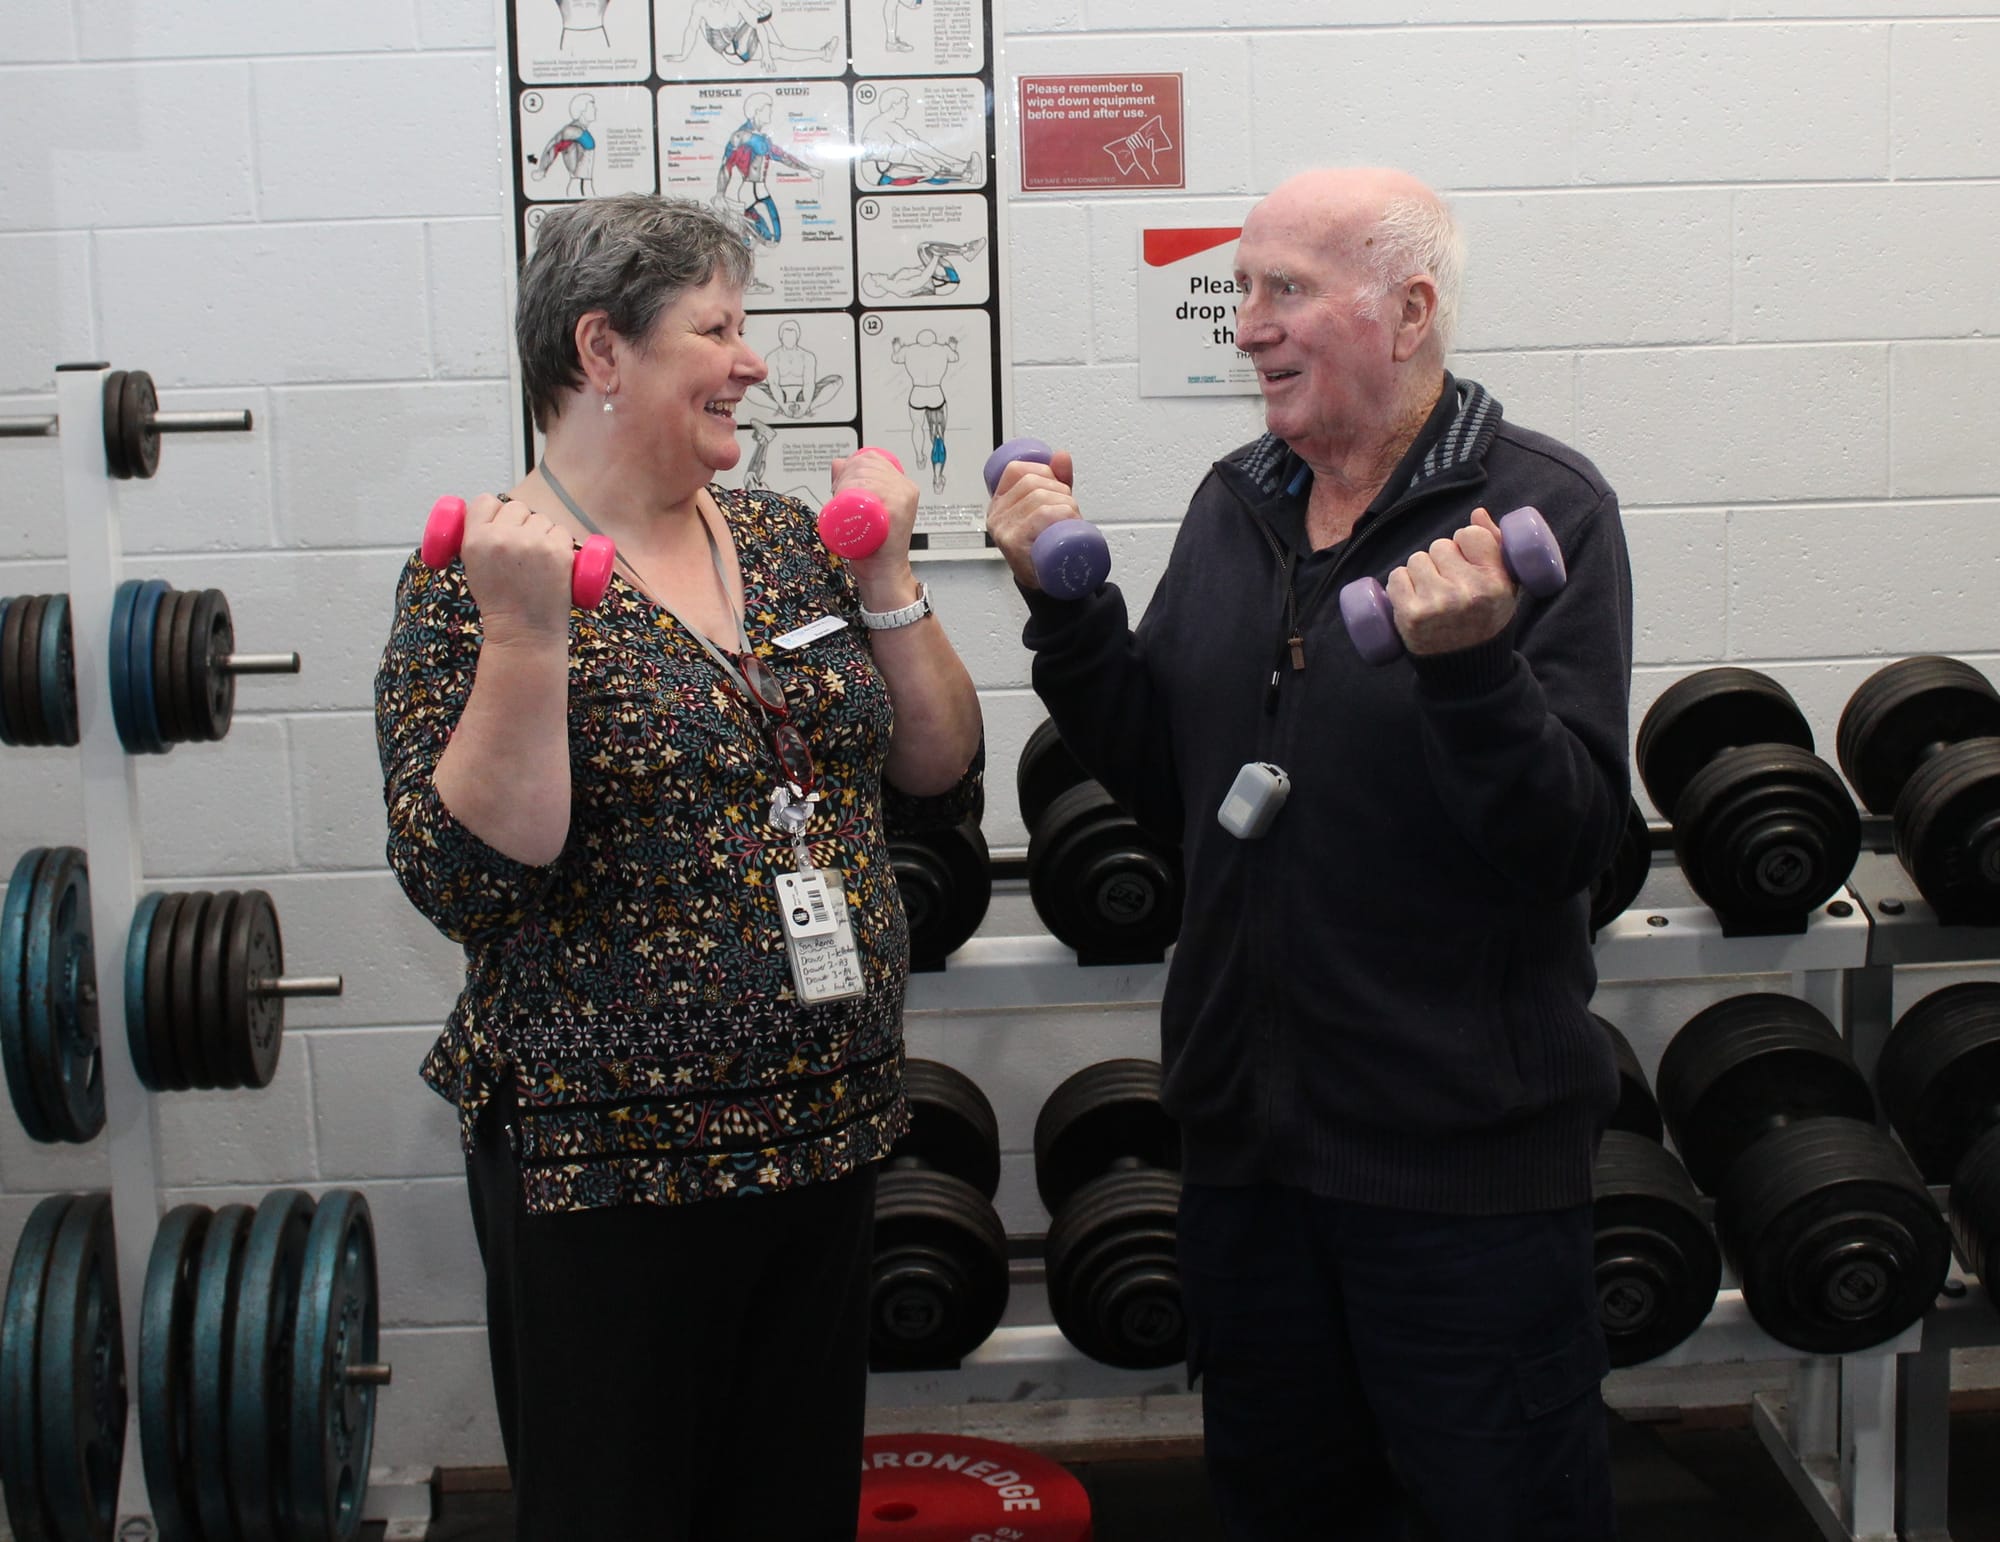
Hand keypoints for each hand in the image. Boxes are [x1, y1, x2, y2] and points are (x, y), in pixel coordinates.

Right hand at [458, 495, 579, 641]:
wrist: (523, 632)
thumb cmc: (500, 603)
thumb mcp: (474, 567)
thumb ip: (481, 538)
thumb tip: (495, 513)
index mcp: (476, 540)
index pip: (484, 501)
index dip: (493, 511)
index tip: (499, 523)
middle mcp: (502, 538)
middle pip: (516, 507)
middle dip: (520, 523)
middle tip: (520, 550)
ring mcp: (532, 543)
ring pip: (540, 518)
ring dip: (541, 532)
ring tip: (536, 562)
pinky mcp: (558, 551)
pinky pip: (561, 531)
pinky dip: (559, 543)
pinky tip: (552, 563)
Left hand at [828, 450, 920, 597]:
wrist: (882, 571)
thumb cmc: (874, 544)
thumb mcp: (866, 507)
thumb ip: (854, 482)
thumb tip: (839, 463)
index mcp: (903, 485)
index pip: (873, 458)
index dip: (852, 464)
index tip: (841, 481)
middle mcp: (906, 489)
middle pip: (867, 465)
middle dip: (845, 474)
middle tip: (837, 493)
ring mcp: (903, 498)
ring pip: (866, 476)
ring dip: (846, 483)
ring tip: (842, 501)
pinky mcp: (897, 510)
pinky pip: (872, 489)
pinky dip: (855, 490)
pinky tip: (850, 502)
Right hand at [984, 450, 1077, 590]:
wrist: (1049, 581)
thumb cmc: (1045, 545)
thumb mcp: (1050, 507)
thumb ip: (1056, 480)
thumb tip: (1061, 456)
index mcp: (1000, 502)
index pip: (1016, 470)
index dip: (1043, 470)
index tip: (1056, 484)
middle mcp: (997, 515)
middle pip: (1032, 483)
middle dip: (1060, 490)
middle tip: (1070, 508)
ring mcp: (1003, 530)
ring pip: (1040, 498)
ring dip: (1066, 504)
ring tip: (1071, 519)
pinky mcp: (1013, 543)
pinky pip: (1040, 516)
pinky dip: (1061, 514)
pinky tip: (1068, 521)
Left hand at [1383, 507, 1517, 656]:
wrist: (1463, 671)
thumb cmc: (1485, 621)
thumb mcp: (1505, 588)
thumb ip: (1497, 547)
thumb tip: (1477, 513)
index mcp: (1496, 583)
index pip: (1470, 534)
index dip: (1464, 545)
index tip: (1466, 561)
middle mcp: (1468, 592)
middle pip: (1440, 546)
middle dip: (1441, 560)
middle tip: (1448, 584)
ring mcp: (1437, 604)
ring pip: (1416, 559)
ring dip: (1420, 572)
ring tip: (1432, 593)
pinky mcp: (1410, 615)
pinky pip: (1396, 577)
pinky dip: (1400, 585)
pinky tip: (1412, 599)